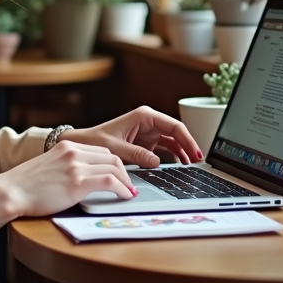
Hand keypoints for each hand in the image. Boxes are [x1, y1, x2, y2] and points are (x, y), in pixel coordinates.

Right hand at [0, 140, 137, 217]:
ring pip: (115, 167)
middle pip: (111, 157)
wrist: (10, 191)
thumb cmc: (25, 185)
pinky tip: (125, 196)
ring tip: (130, 192)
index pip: (101, 150)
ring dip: (126, 182)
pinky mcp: (77, 182)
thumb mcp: (48, 166)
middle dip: (124, 172)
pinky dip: (122, 189)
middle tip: (129, 185)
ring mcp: (76, 166)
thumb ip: (65, 166)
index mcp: (66, 145)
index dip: (115, 164)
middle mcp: (73, 152)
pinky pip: (110, 181)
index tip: (121, 175)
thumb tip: (82, 179)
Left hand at [59, 106, 202, 167]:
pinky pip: (165, 149)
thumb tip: (157, 162)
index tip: (195, 153)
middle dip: (189, 146)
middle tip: (198, 162)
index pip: (174, 126)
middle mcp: (149, 122)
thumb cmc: (95, 141)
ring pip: (173, 141)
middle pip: (176, 133)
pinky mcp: (146, 143)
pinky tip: (179, 166)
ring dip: (182, 153)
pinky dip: (173, 157)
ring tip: (191, 166)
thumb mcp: (116, 148)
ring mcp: (149, 133)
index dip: (187, 139)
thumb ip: (137, 155)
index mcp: (144, 116)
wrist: (83, 146)